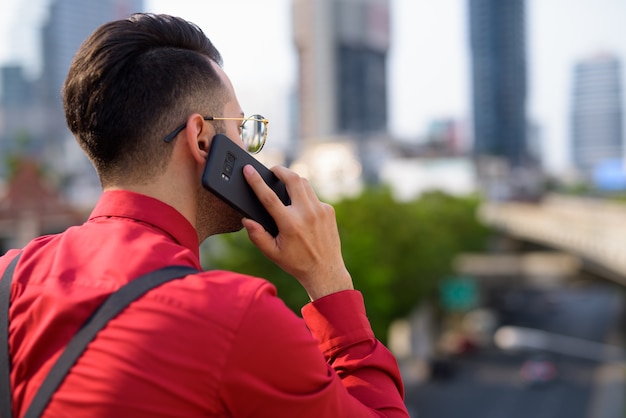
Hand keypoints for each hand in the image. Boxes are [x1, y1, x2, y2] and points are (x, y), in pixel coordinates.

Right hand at [242, 164, 352, 299]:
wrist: (325, 270)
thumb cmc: (296, 263)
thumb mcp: (272, 253)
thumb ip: (257, 235)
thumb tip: (247, 219)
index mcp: (290, 224)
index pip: (269, 196)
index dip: (256, 181)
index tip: (248, 169)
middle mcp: (306, 213)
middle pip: (293, 179)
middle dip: (280, 170)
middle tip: (271, 170)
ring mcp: (320, 210)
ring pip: (304, 183)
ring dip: (292, 180)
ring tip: (283, 184)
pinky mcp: (328, 210)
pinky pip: (313, 196)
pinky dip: (304, 196)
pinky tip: (299, 206)